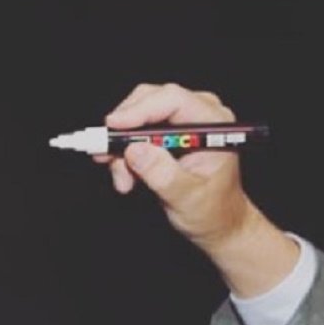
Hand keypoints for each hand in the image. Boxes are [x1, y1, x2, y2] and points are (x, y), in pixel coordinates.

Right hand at [97, 80, 299, 297]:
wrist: (218, 224)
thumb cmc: (214, 212)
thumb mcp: (188, 198)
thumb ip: (163, 174)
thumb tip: (135, 150)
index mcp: (214, 123)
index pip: (173, 100)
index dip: (140, 110)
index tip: (113, 127)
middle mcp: (199, 114)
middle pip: (150, 100)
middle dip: (124, 130)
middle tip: (105, 156)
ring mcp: (182, 121)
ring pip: (138, 117)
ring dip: (122, 148)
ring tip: (123, 181)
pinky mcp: (167, 133)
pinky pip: (136, 132)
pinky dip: (125, 154)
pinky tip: (126, 178)